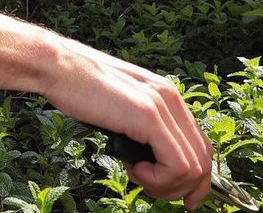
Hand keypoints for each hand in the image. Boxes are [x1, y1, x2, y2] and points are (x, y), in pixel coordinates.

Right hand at [44, 38, 213, 207]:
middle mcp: (172, 98)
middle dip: (182, 188)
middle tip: (151, 188)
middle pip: (203, 160)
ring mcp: (162, 106)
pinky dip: (158, 179)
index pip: (201, 146)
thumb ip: (141, 127)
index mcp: (167, 96)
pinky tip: (134, 169)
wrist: (58, 66)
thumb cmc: (80, 88)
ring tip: (137, 174)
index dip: (195, 179)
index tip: (180, 197)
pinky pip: (176, 165)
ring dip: (165, 185)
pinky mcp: (149, 116)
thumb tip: (149, 158)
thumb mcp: (121, 108)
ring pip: (193, 168)